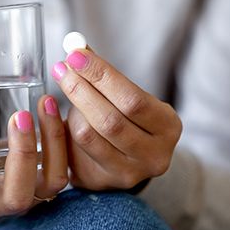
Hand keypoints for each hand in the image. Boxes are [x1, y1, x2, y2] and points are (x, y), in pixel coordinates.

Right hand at [0, 95, 67, 221]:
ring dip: (51, 144)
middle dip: (20, 156)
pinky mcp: (46, 186)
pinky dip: (63, 141)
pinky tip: (55, 108)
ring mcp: (25, 197)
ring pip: (49, 183)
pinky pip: (64, 170)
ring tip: (44, 104)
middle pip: (14, 196)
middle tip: (18, 116)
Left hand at [51, 49, 181, 190]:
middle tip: (62, 67)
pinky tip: (61, 110)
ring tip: (64, 86)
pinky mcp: (104, 182)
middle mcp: (155, 155)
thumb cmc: (128, 117)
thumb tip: (77, 47)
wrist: (129, 158)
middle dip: (81, 89)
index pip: (133, 98)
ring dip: (71, 108)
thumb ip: (105, 74)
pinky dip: (65, 127)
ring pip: (90, 136)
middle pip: (110, 120)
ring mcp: (130, 174)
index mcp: (168, 126)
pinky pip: (76, 150)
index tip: (77, 55)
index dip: (102, 75)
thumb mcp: (126, 95)